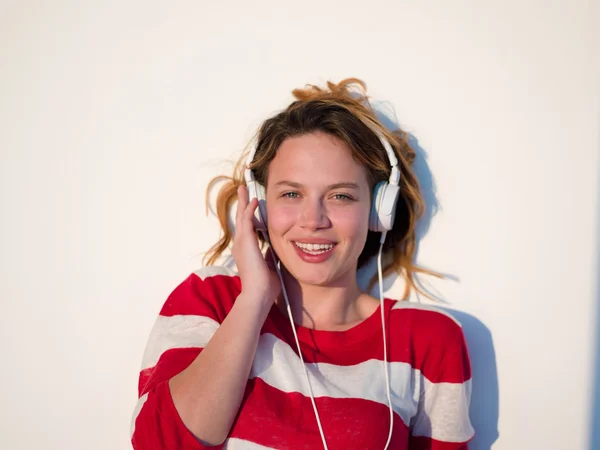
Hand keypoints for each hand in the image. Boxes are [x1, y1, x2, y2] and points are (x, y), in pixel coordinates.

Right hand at [231, 185, 281, 304]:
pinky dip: (249, 209)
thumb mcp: (269, 266)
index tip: (252, 207)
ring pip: (241, 216)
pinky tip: (254, 200)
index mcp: (245, 251)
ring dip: (244, 201)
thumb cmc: (265, 286)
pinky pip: (246, 220)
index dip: (249, 217)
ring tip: (244, 188)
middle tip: (242, 190)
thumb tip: (274, 248)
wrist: (258, 294)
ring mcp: (241, 243)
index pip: (247, 229)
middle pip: (240, 219)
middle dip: (242, 204)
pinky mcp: (245, 241)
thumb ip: (270, 255)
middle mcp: (240, 245)